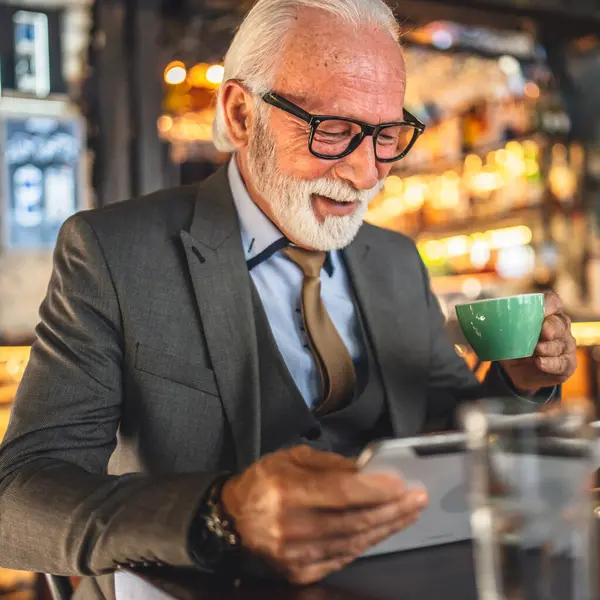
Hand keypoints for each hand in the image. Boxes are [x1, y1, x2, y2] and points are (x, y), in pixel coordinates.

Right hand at [221, 445, 426, 584]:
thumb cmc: (265, 481)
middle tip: (417, 498)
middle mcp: (290, 526)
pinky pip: (344, 558)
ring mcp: (295, 555)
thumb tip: (369, 469)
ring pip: (354, 542)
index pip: (339, 492)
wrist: (235, 518)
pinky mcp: (300, 572)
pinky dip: (367, 543)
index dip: (374, 489)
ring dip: (387, 527)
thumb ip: (331, 464)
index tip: (402, 483)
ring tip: (409, 512)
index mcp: (285, 491)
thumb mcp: (292, 458)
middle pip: (353, 521)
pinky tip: (384, 529)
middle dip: (392, 509)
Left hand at [501, 291, 576, 393]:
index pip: (553, 302)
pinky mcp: (567, 363)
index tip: (541, 311)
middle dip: (552, 327)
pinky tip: (539, 363)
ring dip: (548, 348)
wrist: (515, 372)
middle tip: (543, 333)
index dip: (549, 305)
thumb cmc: (510, 345)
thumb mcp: (500, 333)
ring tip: (535, 352)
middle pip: (560, 323)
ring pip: (561, 344)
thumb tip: (471, 317)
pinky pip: (564, 363)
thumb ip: (492, 323)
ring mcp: (565, 345)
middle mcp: (559, 326)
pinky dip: (551, 364)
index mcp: (545, 313)